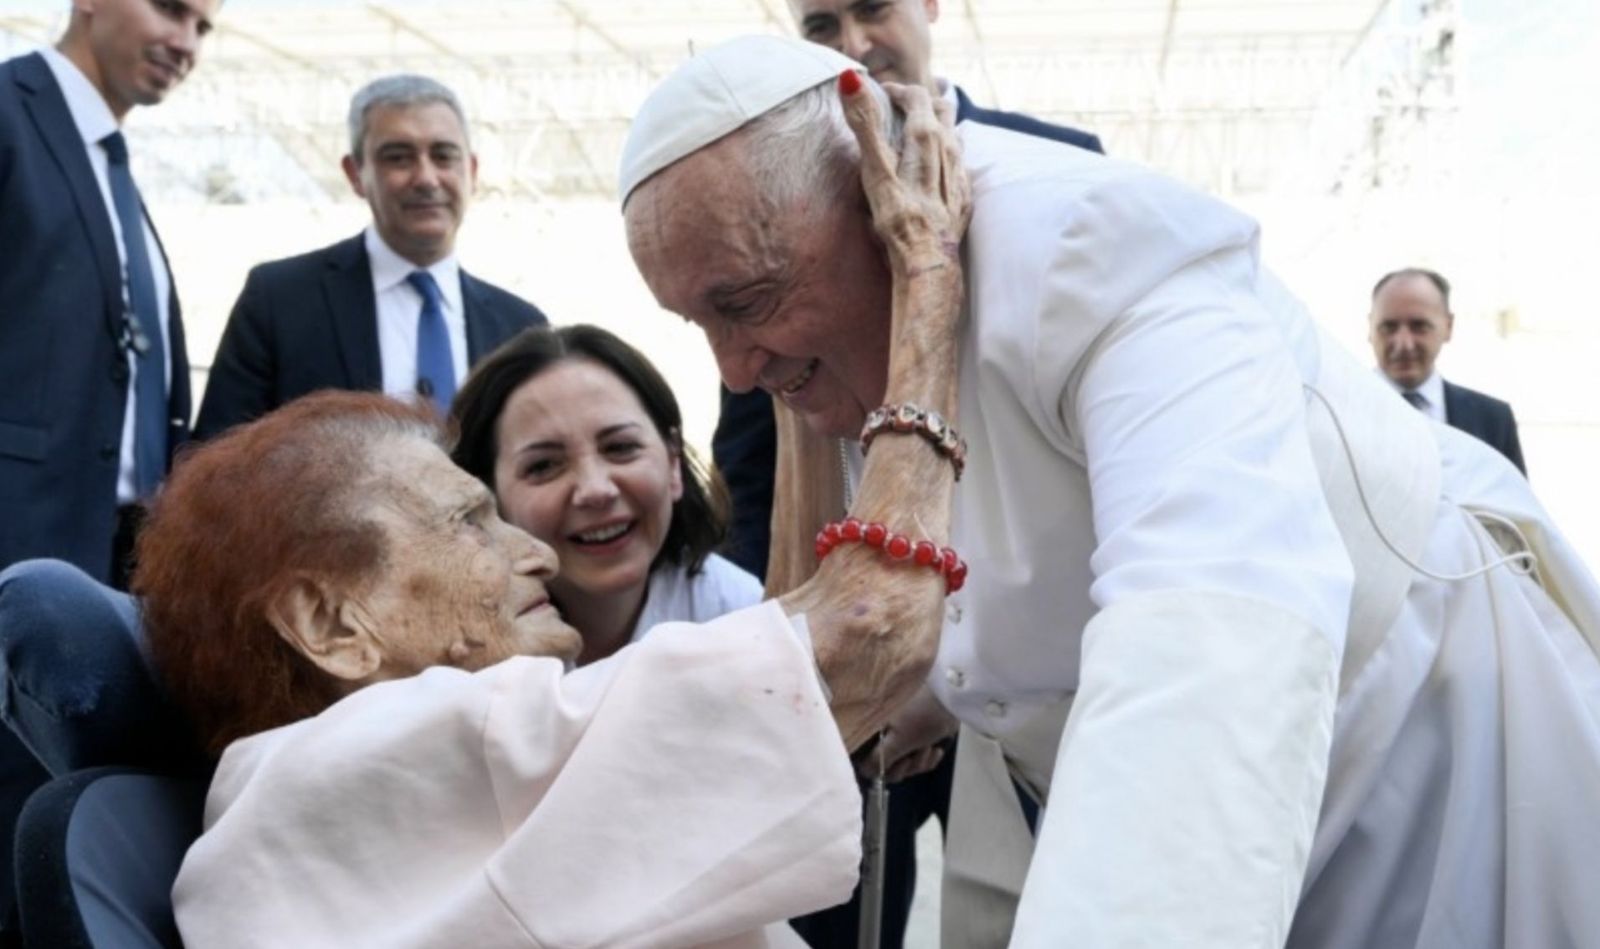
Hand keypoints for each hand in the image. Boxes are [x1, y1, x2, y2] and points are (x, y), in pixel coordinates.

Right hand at [838, 71, 971, 280]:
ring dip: (936, 128)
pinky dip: (944, 157)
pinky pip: (958, 166)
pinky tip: (932, 171)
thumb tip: (850, 79)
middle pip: (942, 110)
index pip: (917, 96)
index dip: (898, 91)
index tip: (881, 95)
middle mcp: (948, 151)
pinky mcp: (963, 197)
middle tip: (900, 108)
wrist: (928, 263)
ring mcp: (959, 175)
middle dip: (921, 103)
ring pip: (953, 136)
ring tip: (916, 134)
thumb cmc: (899, 218)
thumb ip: (864, 123)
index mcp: (926, 138)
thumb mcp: (875, 169)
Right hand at [856, 684, 958, 782]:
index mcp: (875, 733)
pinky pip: (921, 763)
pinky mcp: (919, 744)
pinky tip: (936, 749)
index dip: (881, 769)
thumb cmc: (921, 718)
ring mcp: (904, 741)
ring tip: (929, 747)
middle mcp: (886, 738)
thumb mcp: (898, 739)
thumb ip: (878, 758)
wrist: (950, 702)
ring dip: (920, 762)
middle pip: (890, 769)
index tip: (895, 763)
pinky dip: (929, 759)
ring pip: (907, 768)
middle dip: (906, 766)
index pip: (868, 762)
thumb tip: (865, 772)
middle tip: (913, 755)